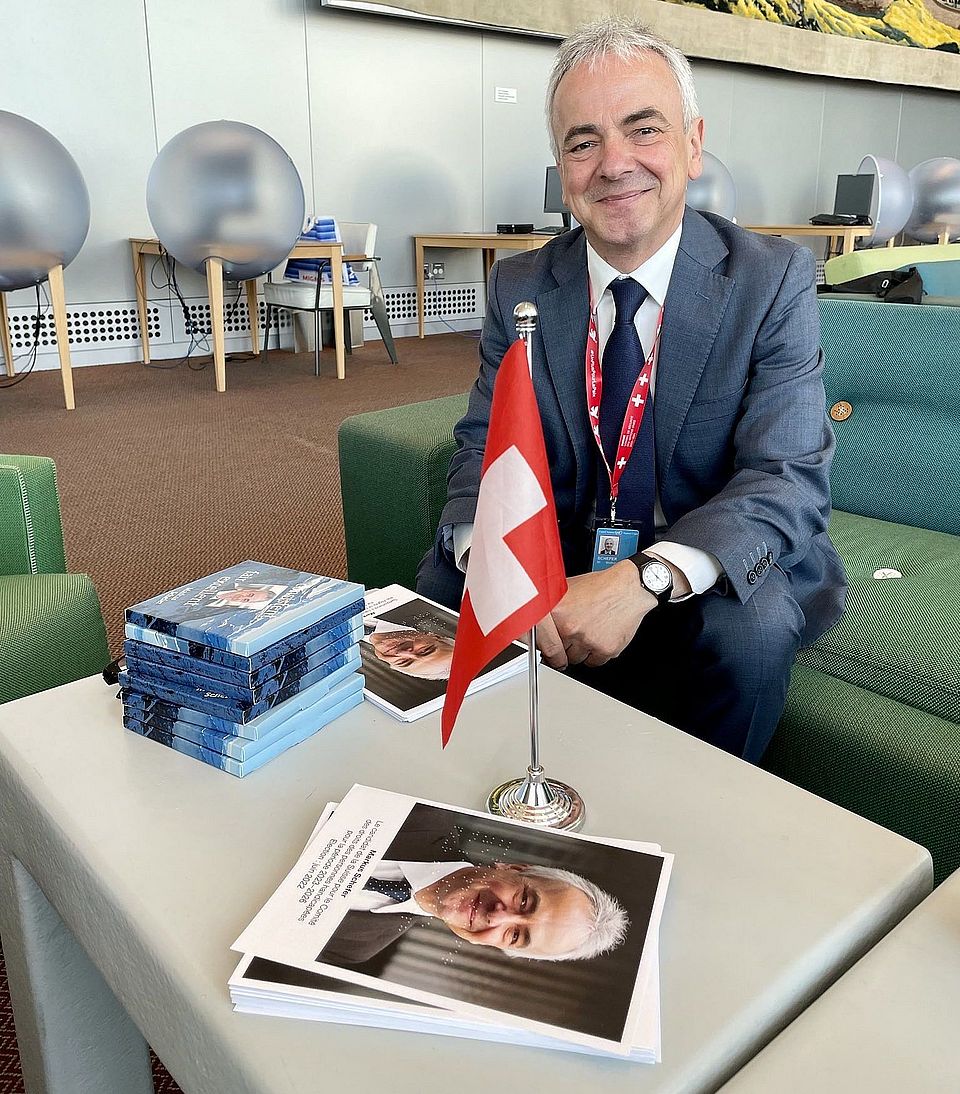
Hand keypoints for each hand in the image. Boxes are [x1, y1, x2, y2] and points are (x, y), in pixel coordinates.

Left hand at [536, 561, 656, 669]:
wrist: (629, 588)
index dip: (544, 644)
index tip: (545, 648)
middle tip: (571, 637)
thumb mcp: (567, 588)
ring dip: (579, 651)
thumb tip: (536, 616)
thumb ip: (550, 605)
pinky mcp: (605, 649)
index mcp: (556, 612)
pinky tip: (599, 638)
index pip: (540, 641)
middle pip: (557, 652)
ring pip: (575, 659)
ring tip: (588, 634)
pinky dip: (596, 654)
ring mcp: (587, 640)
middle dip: (563, 647)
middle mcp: (570, 627)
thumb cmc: (601, 586)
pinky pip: (594, 662)